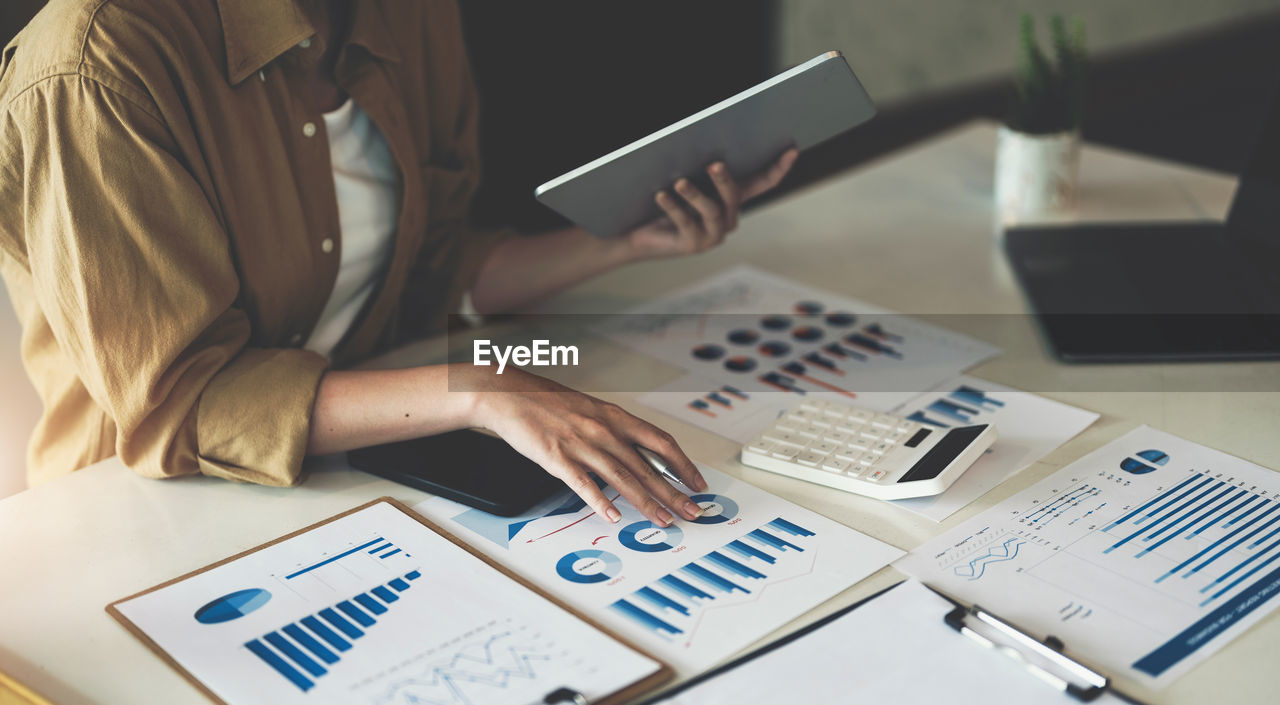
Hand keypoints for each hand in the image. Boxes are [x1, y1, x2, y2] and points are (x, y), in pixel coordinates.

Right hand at [464, 367, 707, 526]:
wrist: (510, 395)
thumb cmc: (549, 404)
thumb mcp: (591, 411)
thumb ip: (616, 432)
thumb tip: (640, 455)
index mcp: (615, 417)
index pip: (660, 441)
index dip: (683, 464)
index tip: (697, 483)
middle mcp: (604, 430)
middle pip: (647, 466)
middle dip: (674, 492)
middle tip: (692, 512)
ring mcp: (581, 443)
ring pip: (622, 477)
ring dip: (646, 502)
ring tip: (664, 520)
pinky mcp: (557, 457)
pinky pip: (583, 483)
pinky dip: (599, 501)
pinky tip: (613, 516)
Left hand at [625, 147, 798, 258]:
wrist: (641, 233)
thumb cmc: (666, 201)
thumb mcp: (688, 180)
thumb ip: (701, 167)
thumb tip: (704, 140)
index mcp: (731, 200)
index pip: (762, 183)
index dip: (778, 169)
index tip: (792, 150)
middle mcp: (727, 218)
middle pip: (734, 197)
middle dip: (725, 180)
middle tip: (714, 164)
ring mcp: (713, 234)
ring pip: (712, 212)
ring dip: (695, 195)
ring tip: (679, 182)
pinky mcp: (695, 245)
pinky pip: (686, 223)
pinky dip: (673, 208)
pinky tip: (661, 195)